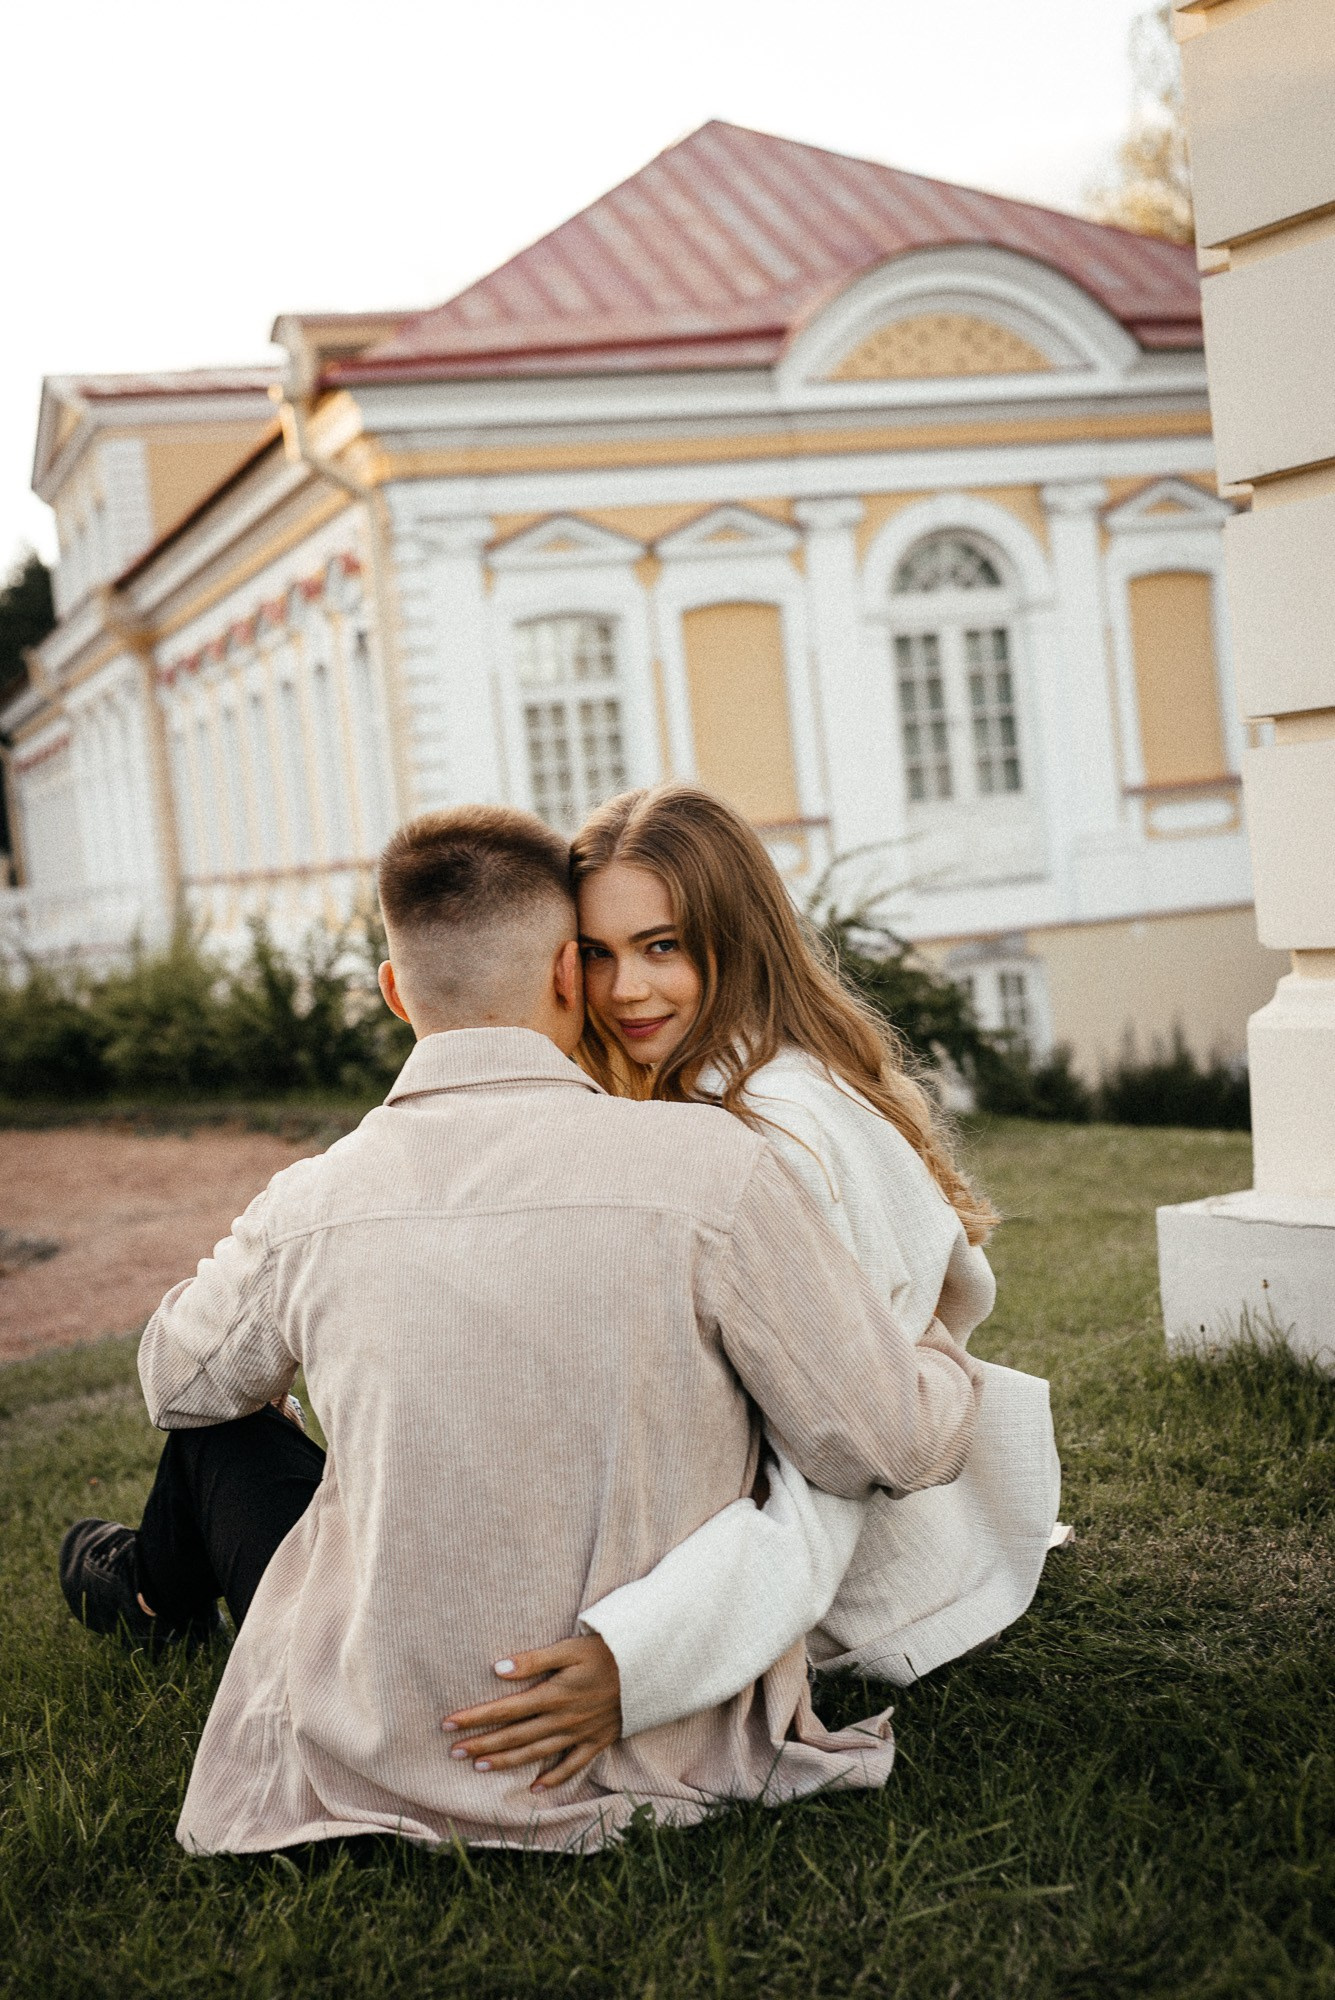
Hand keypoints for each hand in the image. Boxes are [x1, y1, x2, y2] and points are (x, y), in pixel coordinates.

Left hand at [441, 1634, 621, 1791]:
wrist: (648, 1668)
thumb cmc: (606, 1651)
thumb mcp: (569, 1648)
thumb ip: (533, 1660)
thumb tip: (497, 1669)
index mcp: (552, 1695)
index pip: (504, 1710)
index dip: (475, 1718)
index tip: (448, 1724)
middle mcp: (562, 1719)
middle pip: (514, 1736)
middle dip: (482, 1744)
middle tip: (453, 1752)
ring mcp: (579, 1733)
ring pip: (536, 1753)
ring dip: (506, 1762)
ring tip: (480, 1768)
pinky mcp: (596, 1740)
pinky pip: (572, 1765)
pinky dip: (554, 1778)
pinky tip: (536, 1787)